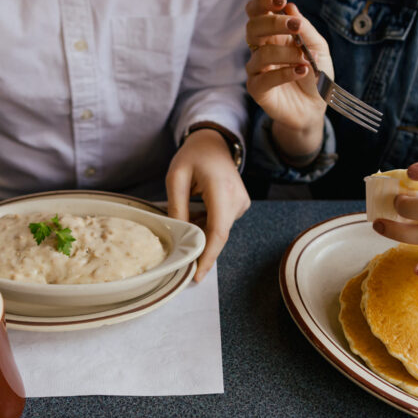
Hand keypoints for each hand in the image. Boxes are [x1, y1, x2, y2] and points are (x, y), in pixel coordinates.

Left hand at [166, 129, 250, 281]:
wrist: (214, 142)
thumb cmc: (194, 156)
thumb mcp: (176, 177)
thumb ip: (177, 207)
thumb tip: (178, 236)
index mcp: (222, 189)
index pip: (218, 231)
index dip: (208, 256)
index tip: (197, 275)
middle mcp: (237, 199)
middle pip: (218, 235)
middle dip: (200, 249)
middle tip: (180, 258)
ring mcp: (241, 203)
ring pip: (219, 230)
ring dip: (201, 233)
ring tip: (184, 221)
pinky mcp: (240, 205)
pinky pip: (221, 223)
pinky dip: (206, 225)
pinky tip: (195, 214)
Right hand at [244, 0, 331, 158]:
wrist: (316, 106)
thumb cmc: (316, 74)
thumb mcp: (318, 48)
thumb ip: (305, 29)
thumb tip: (290, 7)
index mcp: (273, 34)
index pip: (257, 11)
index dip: (263, 2)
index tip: (281, 1)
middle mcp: (261, 48)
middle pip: (253, 27)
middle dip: (274, 23)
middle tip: (295, 27)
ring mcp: (257, 69)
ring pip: (260, 54)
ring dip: (286, 53)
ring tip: (305, 60)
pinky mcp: (257, 90)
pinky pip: (264, 78)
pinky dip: (284, 73)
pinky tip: (301, 72)